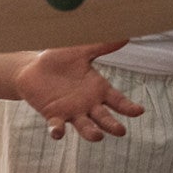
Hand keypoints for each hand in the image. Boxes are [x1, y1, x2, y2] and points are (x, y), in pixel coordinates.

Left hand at [12, 42, 142, 142]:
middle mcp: (88, 105)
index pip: (117, 101)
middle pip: (104, 118)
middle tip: (120, 131)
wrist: (33, 68)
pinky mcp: (53, 116)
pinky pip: (57, 126)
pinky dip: (57, 130)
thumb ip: (100, 46)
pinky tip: (58, 132)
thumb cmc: (59, 60)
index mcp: (97, 89)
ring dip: (91, 133)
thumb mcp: (80, 51)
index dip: (128, 107)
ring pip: (85, 127)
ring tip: (98, 136)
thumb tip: (124, 35)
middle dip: (111, 125)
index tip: (139, 111)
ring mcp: (71, 112)